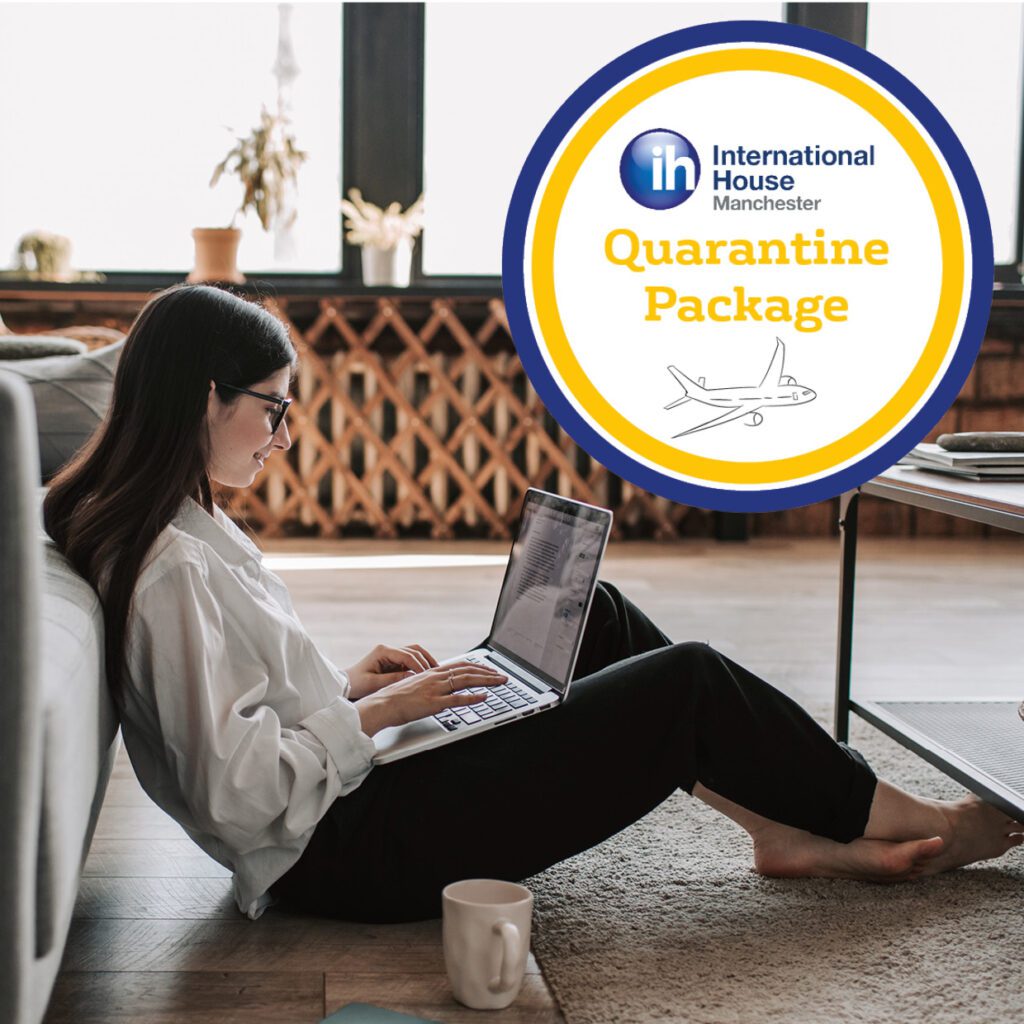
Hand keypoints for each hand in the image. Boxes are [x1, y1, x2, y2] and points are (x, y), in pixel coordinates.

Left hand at [345, 643, 438, 700]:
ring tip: (436, 672)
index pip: (406, 655)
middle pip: (414, 651)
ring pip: (414, 653)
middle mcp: (388, 650)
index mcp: (382, 651)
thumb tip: (412, 676)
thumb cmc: (357, 684)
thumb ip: (393, 679)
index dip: (419, 665)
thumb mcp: (374, 684)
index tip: (427, 675)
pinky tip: (427, 674)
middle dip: (426, 661)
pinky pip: (410, 660)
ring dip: (425, 661)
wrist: (345, 685)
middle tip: (436, 673)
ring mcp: (391, 654)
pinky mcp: (393, 661)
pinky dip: (420, 665)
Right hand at [355, 661, 507, 736]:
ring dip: (486, 681)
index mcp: (431, 673)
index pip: (460, 665)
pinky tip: (484, 698)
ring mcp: (434, 690)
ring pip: (466, 681)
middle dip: (488, 672)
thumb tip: (439, 687)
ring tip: (500, 682)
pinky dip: (473, 698)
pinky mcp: (432, 703)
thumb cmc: (394, 699)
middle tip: (502, 676)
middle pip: (467, 671)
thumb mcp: (414, 686)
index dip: (477, 666)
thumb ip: (428, 685)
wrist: (381, 705)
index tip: (489, 669)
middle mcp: (435, 678)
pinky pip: (456, 699)